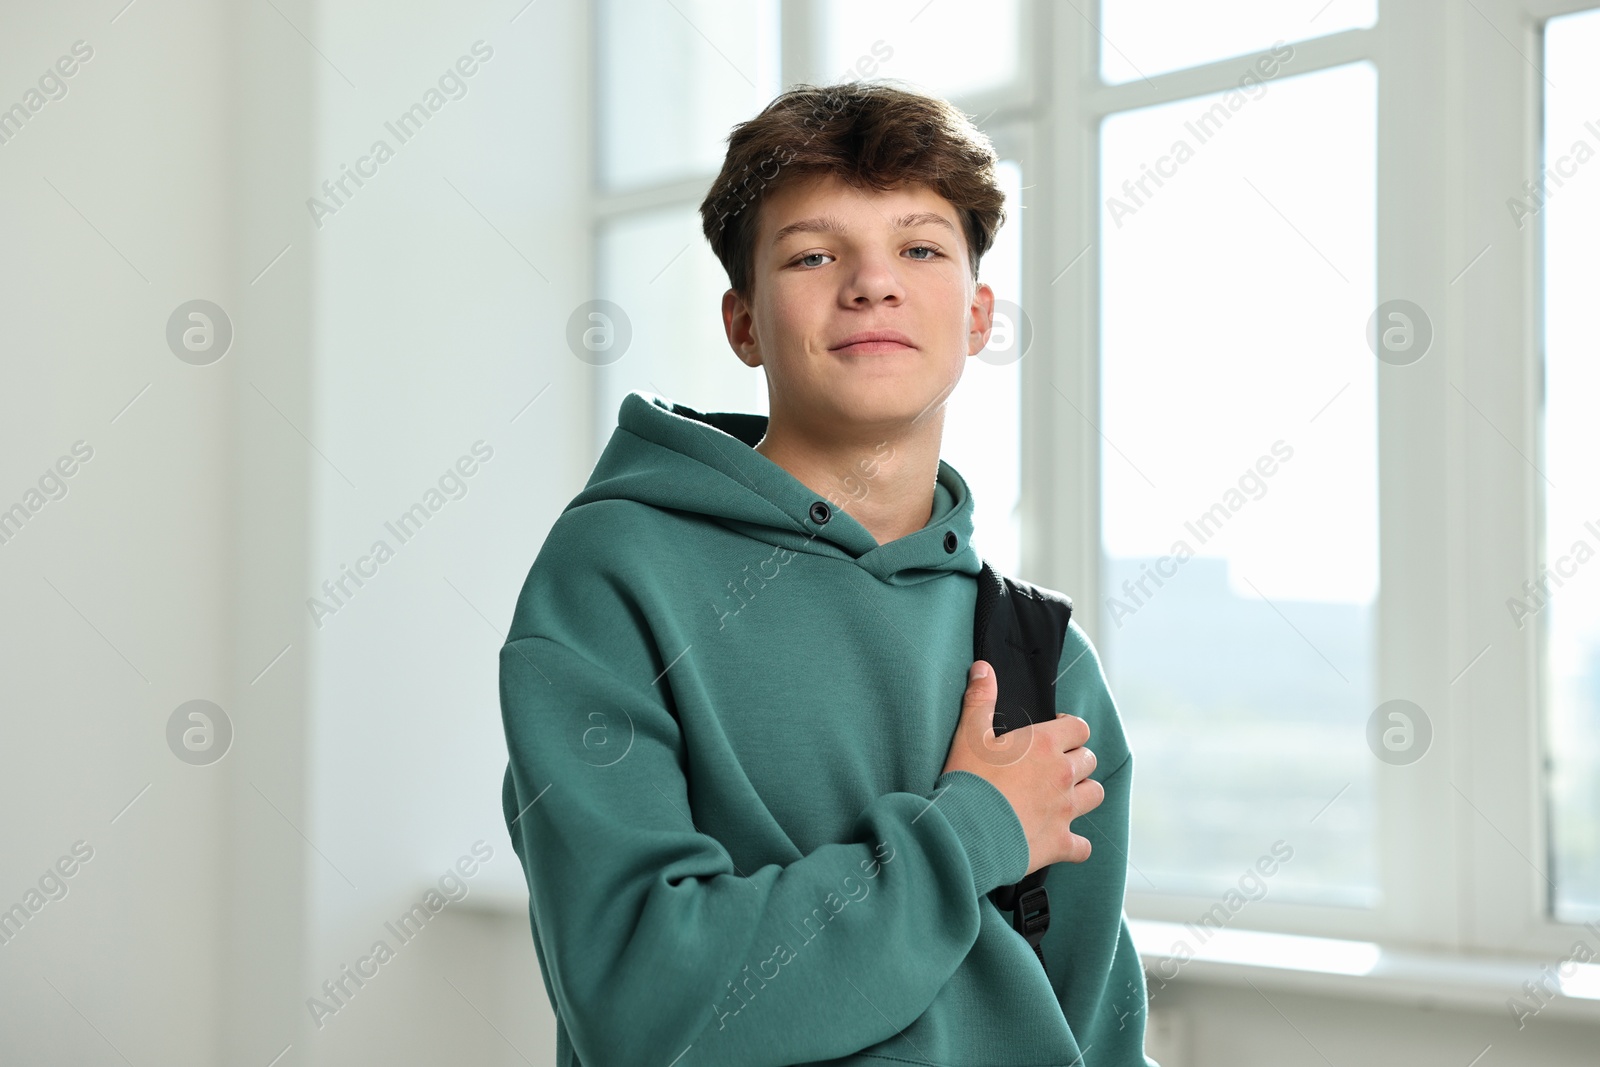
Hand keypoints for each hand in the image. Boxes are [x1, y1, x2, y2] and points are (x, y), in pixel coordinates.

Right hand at [940, 659, 1102, 874]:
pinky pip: (1083, 845)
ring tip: (1063, 796)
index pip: (1079, 727)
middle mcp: (1063, 774)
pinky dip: (1076, 844)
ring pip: (1095, 795)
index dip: (1068, 728)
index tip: (1052, 733)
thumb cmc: (968, 781)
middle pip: (1089, 759)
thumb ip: (979, 699)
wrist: (966, 832)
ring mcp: (1066, 810)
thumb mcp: (969, 734)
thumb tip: (983, 668)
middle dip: (1076, 759)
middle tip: (1053, 765)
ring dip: (1083, 793)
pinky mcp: (1061, 842)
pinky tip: (1062, 840)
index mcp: (1045, 744)